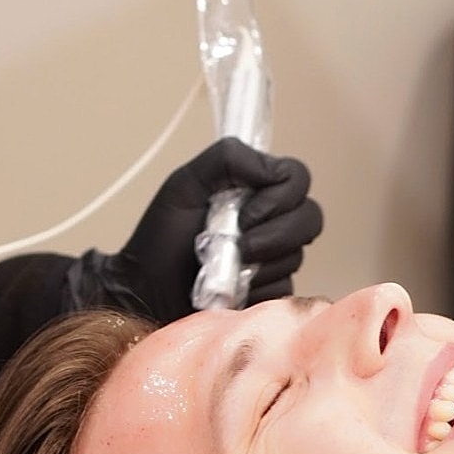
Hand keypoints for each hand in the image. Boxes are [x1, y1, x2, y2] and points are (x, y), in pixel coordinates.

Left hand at [63, 137, 321, 319]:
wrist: (143, 291)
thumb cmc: (159, 241)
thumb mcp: (184, 185)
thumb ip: (227, 159)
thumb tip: (272, 169)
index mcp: (255, 191)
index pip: (299, 178)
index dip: (278, 196)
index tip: (240, 213)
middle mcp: (271, 222)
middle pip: (310, 217)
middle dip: (272, 233)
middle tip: (237, 244)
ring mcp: (274, 260)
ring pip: (297, 255)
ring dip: (259, 262)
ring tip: (223, 269)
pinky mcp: (271, 294)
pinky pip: (284, 287)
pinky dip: (257, 288)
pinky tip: (231, 290)